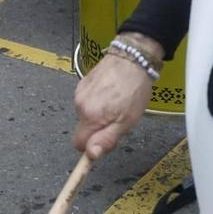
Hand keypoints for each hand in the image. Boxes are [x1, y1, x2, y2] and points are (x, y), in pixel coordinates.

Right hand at [72, 44, 157, 158]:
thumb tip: (91, 155)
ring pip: (86, 114)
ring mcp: (80, 92)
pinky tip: (112, 93)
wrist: (132, 58)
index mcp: (90, 117)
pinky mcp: (83, 82)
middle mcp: (80, 105)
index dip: (91, 146)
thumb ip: (107, 140)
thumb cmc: (133, 89)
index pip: (78, 144)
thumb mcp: (126, 121)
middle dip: (98, 129)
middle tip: (117, 119)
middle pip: (84, 129)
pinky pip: (87, 100)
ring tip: (117, 103)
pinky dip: (98, 101)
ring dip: (99, 114)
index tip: (104, 142)